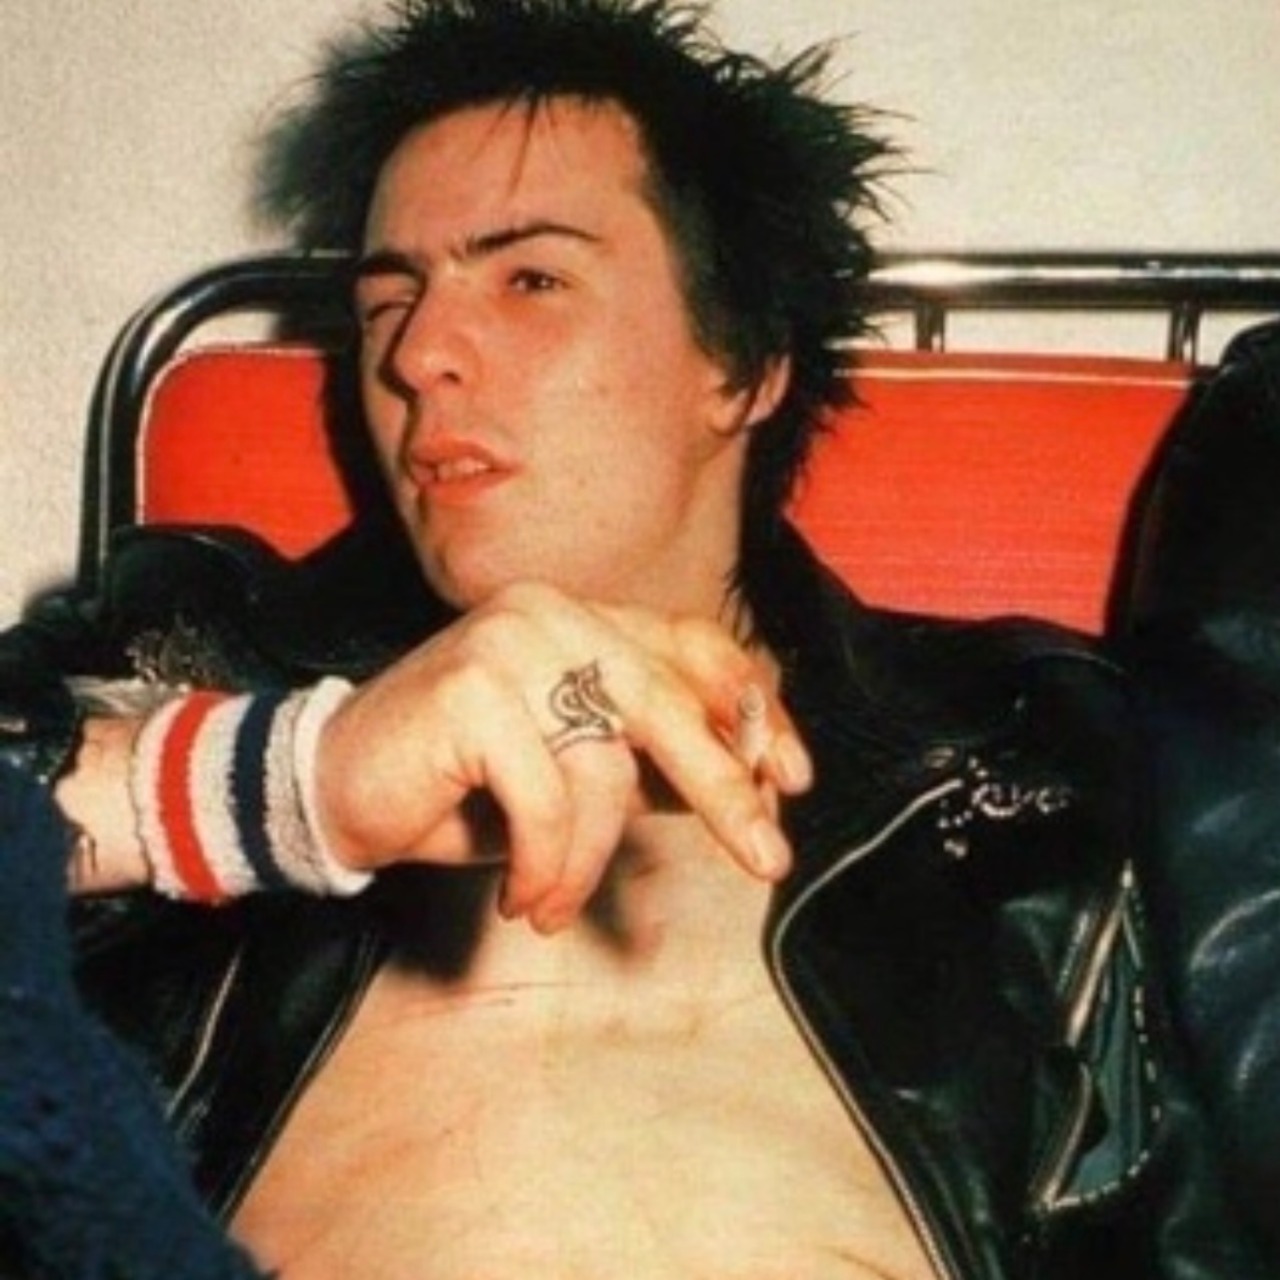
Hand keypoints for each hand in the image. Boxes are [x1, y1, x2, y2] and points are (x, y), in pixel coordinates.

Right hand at [312, 582, 811, 931]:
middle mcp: (552, 614)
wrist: (333, 787)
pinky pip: (550, 799)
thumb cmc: (462, 785)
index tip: (791, 778)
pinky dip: (549, 866)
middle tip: (767, 856)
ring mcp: (509, 644)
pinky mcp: (471, 690)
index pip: (694, 647)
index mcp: (582, 618)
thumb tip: (754, 784)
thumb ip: (652, 764)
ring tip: (551, 902)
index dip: (751, 710)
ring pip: (608, 764)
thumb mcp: (574, 775)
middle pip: (670, 699)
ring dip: (590, 859)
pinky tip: (523, 898)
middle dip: (725, 786)